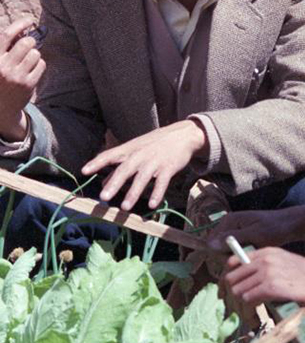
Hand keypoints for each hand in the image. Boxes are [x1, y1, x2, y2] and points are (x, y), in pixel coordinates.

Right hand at [0, 17, 45, 140]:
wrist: (1, 108)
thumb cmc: (0, 79)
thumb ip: (6, 48)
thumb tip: (23, 30)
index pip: (6, 35)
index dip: (19, 24)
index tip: (29, 20)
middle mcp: (3, 67)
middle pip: (26, 43)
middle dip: (30, 41)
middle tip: (29, 44)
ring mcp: (16, 76)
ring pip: (35, 53)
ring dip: (34, 54)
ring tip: (27, 61)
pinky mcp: (28, 84)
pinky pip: (41, 64)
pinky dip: (38, 64)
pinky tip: (31, 70)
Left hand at [81, 119, 207, 209]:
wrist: (182, 135)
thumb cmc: (154, 144)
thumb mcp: (135, 151)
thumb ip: (119, 167)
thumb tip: (103, 184)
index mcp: (129, 149)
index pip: (110, 155)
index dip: (97, 162)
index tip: (84, 171)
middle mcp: (140, 155)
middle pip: (125, 169)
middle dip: (114, 184)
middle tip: (103, 197)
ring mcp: (155, 161)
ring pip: (142, 178)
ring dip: (133, 193)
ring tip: (125, 207)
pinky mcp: (169, 167)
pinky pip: (162, 182)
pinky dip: (157, 193)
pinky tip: (151, 205)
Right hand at [208, 208, 298, 251]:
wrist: (289, 225)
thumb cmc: (274, 227)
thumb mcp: (254, 234)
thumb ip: (233, 238)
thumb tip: (210, 244)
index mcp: (229, 220)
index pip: (212, 242)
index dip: (221, 254)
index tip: (237, 260)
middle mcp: (228, 225)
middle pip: (218, 248)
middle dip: (230, 257)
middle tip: (247, 260)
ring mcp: (234, 232)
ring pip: (226, 252)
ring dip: (237, 257)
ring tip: (253, 257)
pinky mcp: (241, 238)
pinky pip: (235, 251)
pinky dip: (242, 256)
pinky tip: (253, 257)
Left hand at [223, 247, 304, 309]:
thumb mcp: (284, 264)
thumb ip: (266, 269)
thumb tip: (248, 283)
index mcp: (266, 252)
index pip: (232, 262)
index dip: (227, 280)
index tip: (226, 294)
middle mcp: (264, 259)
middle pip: (231, 278)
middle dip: (231, 295)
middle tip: (236, 309)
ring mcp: (267, 272)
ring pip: (238, 290)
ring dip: (241, 306)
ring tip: (249, 314)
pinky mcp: (272, 286)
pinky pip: (248, 298)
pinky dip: (250, 309)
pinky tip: (257, 315)